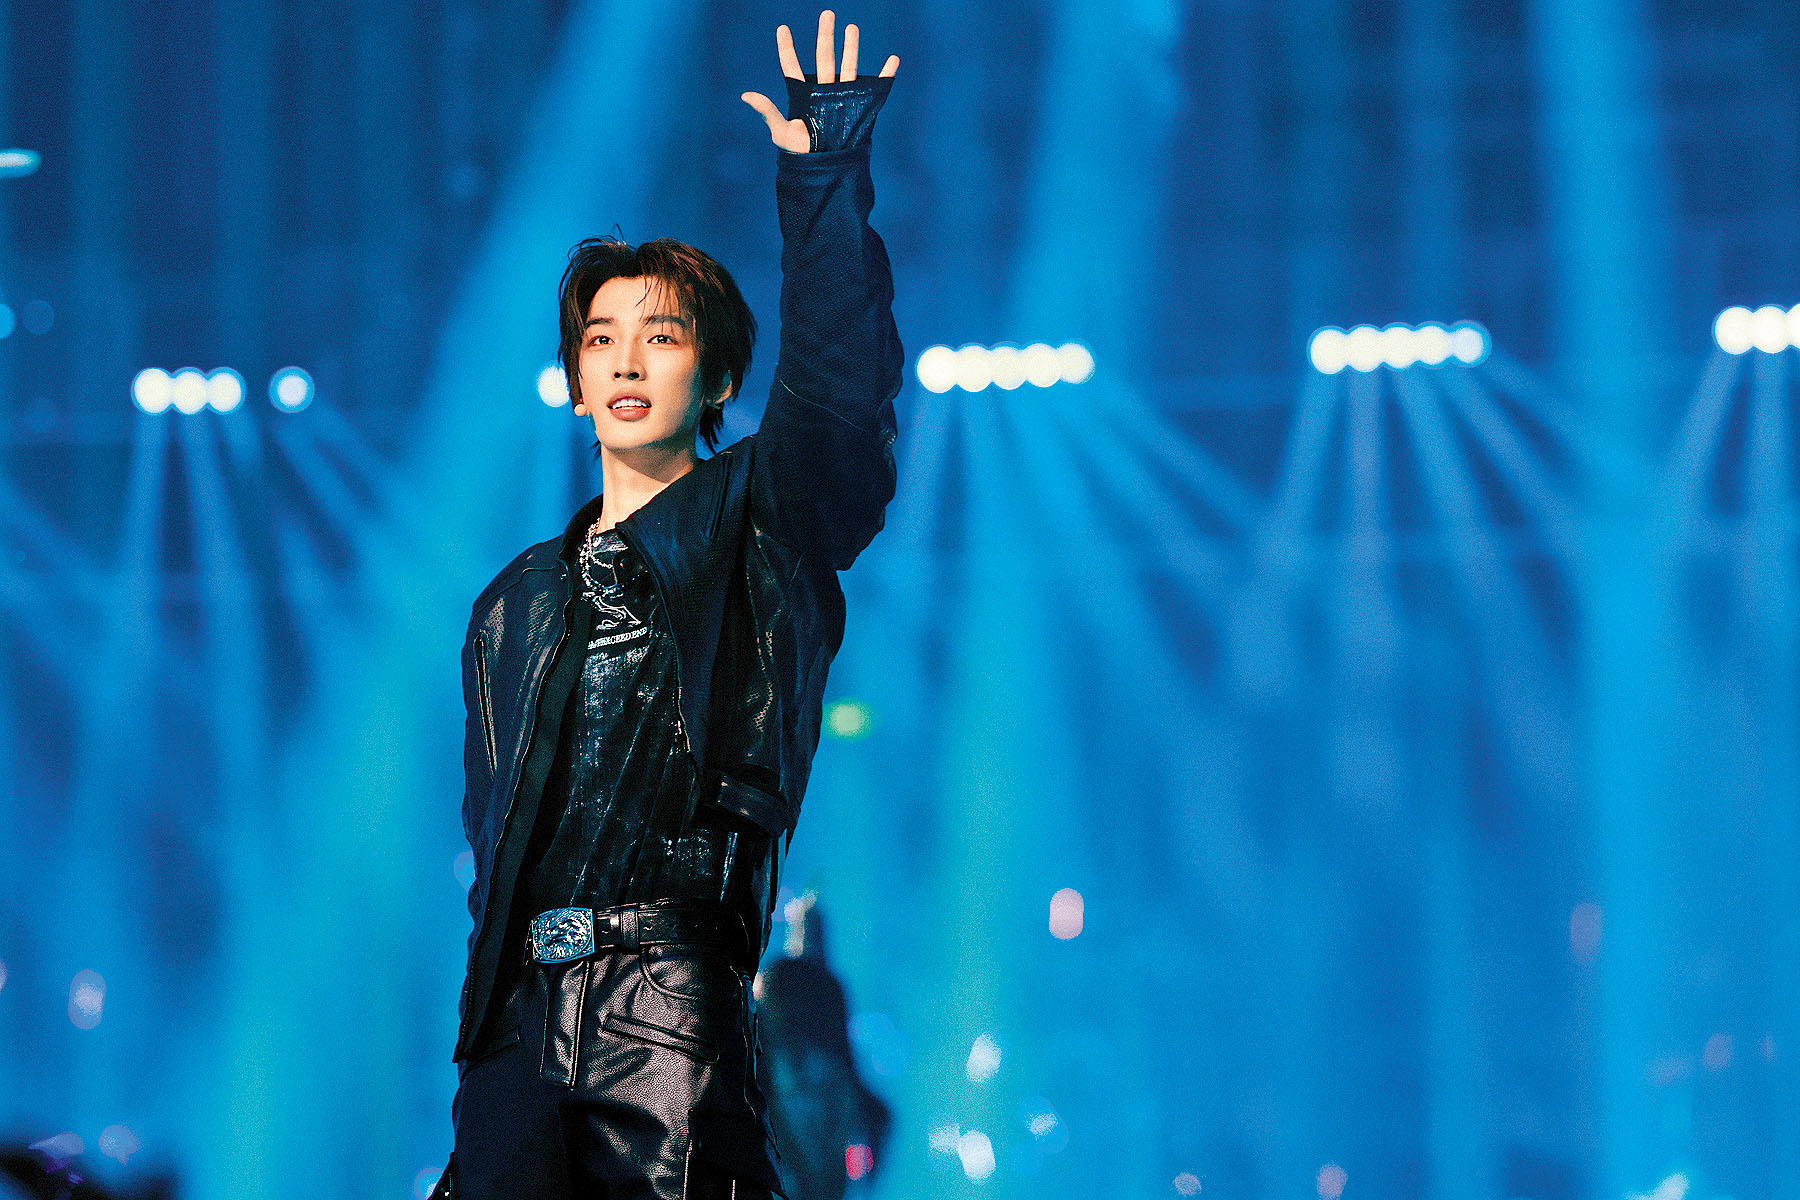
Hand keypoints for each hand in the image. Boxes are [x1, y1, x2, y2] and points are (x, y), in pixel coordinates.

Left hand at [740, 10, 898, 153]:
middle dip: (826, 35)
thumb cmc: (800, 154)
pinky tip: (892, 59)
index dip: (787, 47)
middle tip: (827, 14)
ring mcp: (842, 97)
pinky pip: (876, 87)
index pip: (792, 66)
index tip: (782, 29)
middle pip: (824, 57)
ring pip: (848, 66)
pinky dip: (886, 73)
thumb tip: (745, 95)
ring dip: (851, 47)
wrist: (825, 171)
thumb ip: (767, 112)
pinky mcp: (860, 108)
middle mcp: (822, 92)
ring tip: (851, 27)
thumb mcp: (781, 133)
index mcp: (801, 95)